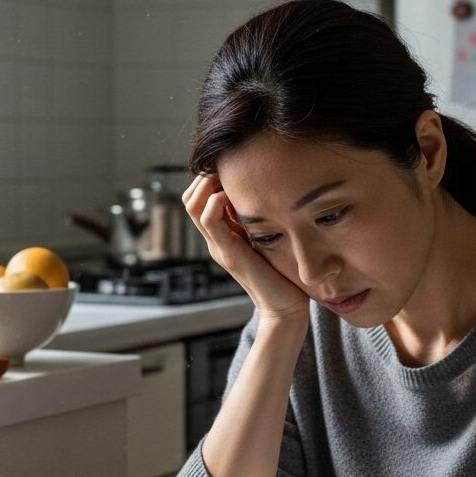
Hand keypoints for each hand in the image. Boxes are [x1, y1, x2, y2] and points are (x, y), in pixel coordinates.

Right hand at [183, 174, 309, 322]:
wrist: (285, 307)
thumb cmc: (283, 272)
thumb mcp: (269, 236)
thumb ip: (261, 220)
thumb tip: (268, 190)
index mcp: (223, 235)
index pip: (198, 198)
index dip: (210, 178)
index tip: (234, 170)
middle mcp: (215, 239)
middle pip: (190, 199)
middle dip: (205, 177)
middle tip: (229, 171)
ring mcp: (218, 246)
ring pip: (193, 205)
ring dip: (207, 185)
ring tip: (229, 181)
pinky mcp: (228, 252)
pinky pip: (209, 219)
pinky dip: (216, 201)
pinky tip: (233, 198)